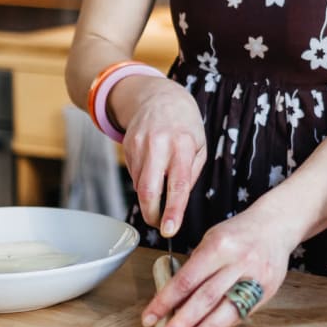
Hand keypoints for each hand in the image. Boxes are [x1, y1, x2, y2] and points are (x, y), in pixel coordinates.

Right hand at [115, 76, 205, 235]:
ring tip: (162, 186)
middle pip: (148, 190)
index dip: (173, 210)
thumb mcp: (199, 145)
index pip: (177, 184)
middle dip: (152, 214)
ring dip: (149, 197)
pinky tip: (153, 169)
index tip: (169, 229)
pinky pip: (134, 175)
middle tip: (160, 224)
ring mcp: (139, 146)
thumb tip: (179, 200)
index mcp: (182, 145)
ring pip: (139, 185)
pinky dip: (144, 181)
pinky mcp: (126, 148)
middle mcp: (158, 145)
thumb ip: (191, 173)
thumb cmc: (185, 125)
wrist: (158, 97)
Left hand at [141, 199, 295, 326]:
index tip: (149, 318)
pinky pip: (242, 311)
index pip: (187, 278)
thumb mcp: (213, 239)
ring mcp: (256, 276)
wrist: (277, 225)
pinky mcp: (268, 289)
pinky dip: (223, 325)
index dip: (166, 300)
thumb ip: (197, 267)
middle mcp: (239, 260)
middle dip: (184, 321)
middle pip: (207, 296)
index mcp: (219, 245)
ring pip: (227, 308)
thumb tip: (174, 300)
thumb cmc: (239, 233)